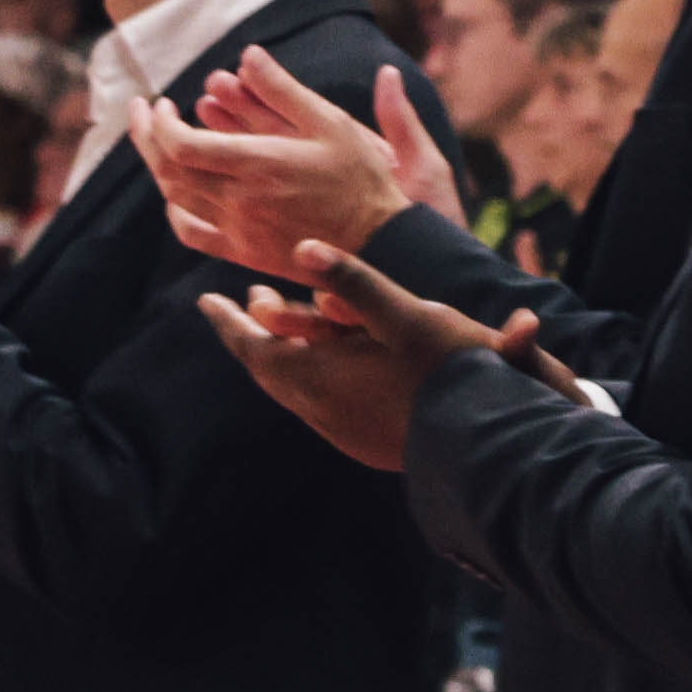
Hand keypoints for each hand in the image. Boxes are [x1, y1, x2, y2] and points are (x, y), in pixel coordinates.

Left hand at [144, 48, 459, 278]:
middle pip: (167, 169)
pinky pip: (192, 232)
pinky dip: (175, 210)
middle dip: (146, 137)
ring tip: (160, 142)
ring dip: (159, 166)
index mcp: (256, 164)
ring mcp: (237, 228)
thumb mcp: (331, 123)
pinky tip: (178, 194)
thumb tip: (248, 55)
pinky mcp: (243, 250)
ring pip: (176, 197)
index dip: (159, 123)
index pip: (179, 145)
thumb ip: (284, 90)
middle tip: (144, 112)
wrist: (380, 242)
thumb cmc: (361, 178)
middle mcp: (238, 199)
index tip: (162, 103)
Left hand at [199, 239, 559, 472]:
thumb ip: (354, 282)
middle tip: (252, 303)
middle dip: (258, 333)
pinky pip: (322, 406)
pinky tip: (337, 371)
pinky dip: (314, 380)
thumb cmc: (447, 373)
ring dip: (287, 356)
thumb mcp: (407, 316)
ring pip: (296, 390)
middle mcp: (318, 409)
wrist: (485, 444)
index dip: (227, 322)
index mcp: (317, 377)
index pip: (252, 347)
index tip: (206, 299)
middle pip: (270, 368)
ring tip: (293, 332)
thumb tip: (304, 246)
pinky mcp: (364, 445)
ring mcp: (340, 432)